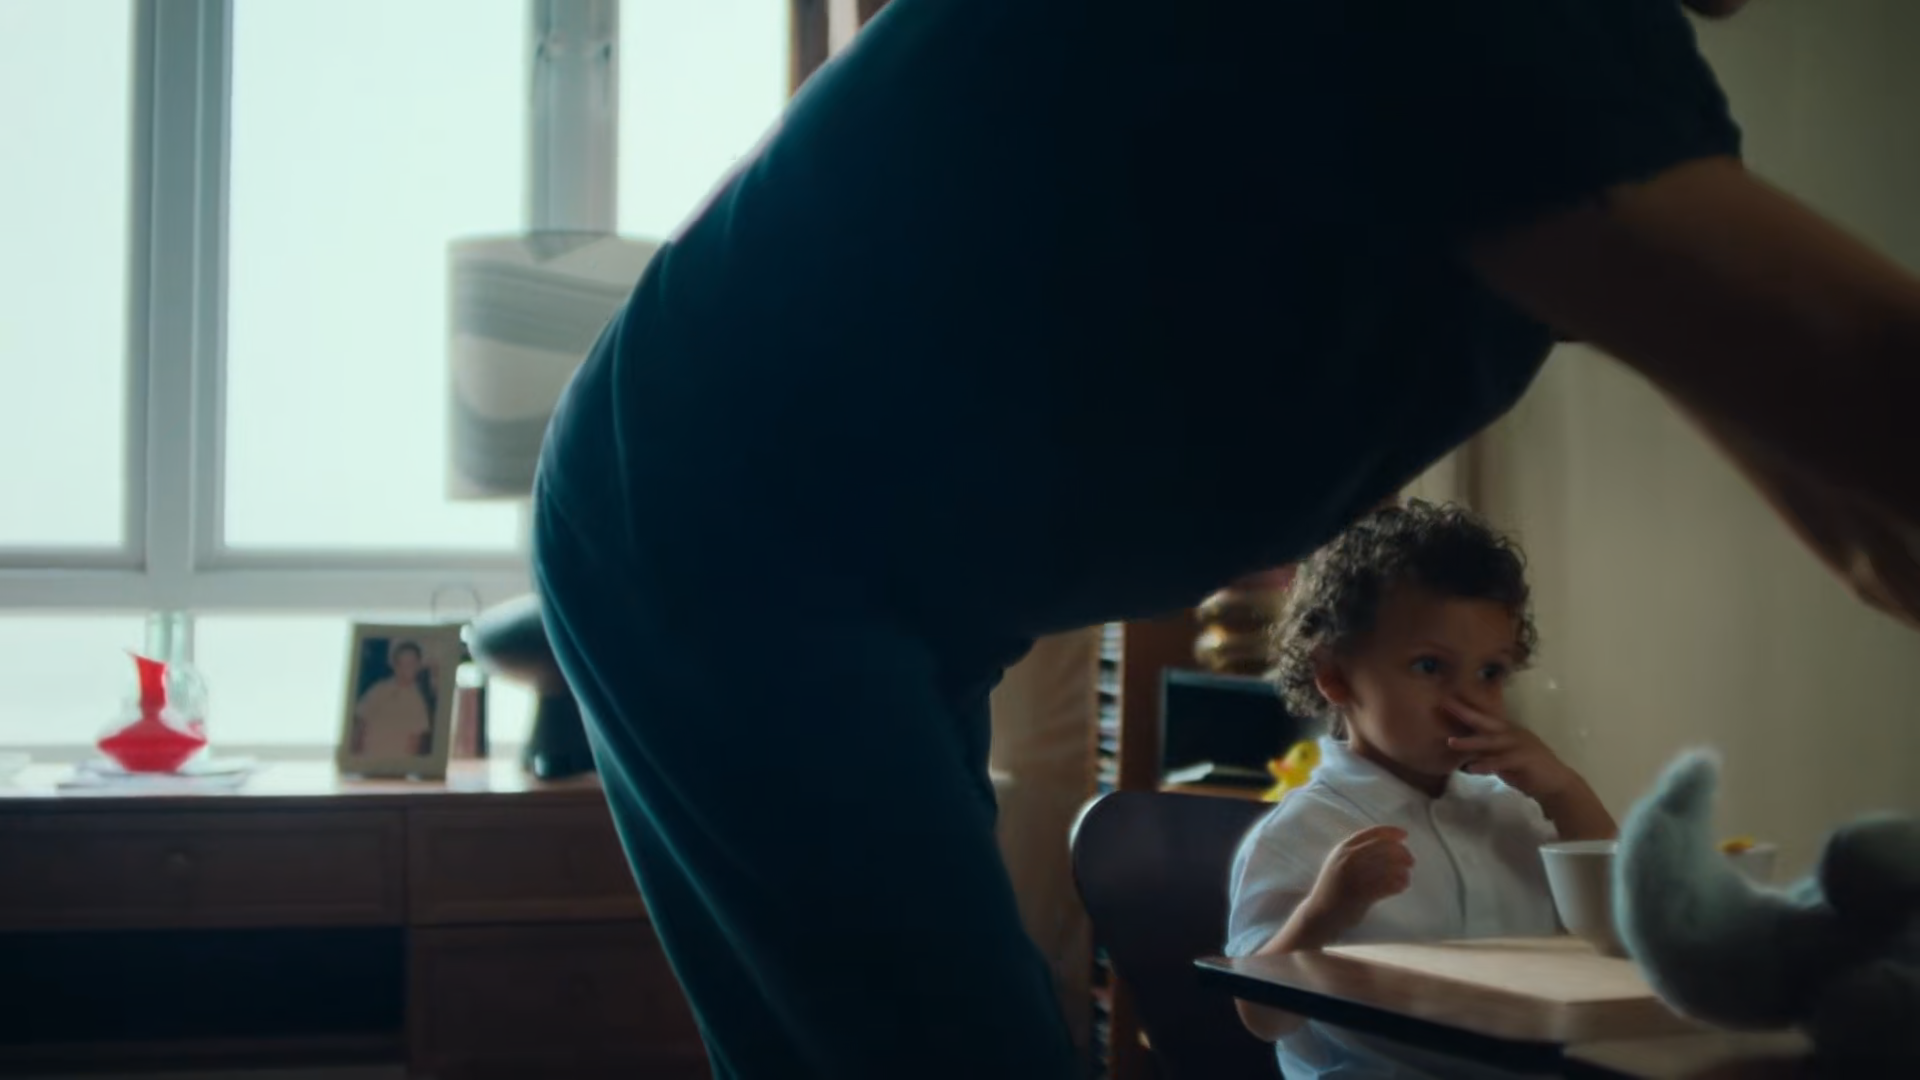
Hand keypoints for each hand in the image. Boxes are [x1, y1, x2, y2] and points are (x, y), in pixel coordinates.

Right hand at [1306, 825, 1412, 930]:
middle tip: (1411, 861)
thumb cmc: (1334, 888)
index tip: (1405, 835)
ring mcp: (1353, 876)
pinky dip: (1399, 884)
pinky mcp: (1360, 894)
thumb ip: (1355, 851)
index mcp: (1342, 849)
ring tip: (1407, 876)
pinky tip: (1403, 887)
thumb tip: (1388, 843)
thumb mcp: (1338, 863)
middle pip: (1383, 848)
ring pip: (1388, 867)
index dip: (1391, 832)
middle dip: (1402, 852)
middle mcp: (1347, 859)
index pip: (1372, 833)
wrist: (1319, 914)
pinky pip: (1387, 885)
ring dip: (1403, 871)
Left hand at [1444, 698, 1577, 798]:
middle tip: (1444, 704)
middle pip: (1485, 721)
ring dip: (1470, 742)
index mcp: (1508, 731)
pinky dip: (1486, 764)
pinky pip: (1502, 761)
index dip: (1465, 709)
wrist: (1556, 784)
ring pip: (1491, 741)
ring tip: (1451, 742)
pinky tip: (1471, 768)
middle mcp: (1513, 734)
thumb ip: (1486, 752)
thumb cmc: (1527, 771)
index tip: (1445, 700)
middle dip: (1465, 712)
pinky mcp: (1524, 759)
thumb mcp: (1503, 758)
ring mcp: (1520, 745)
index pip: (1483, 718)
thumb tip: (1464, 749)